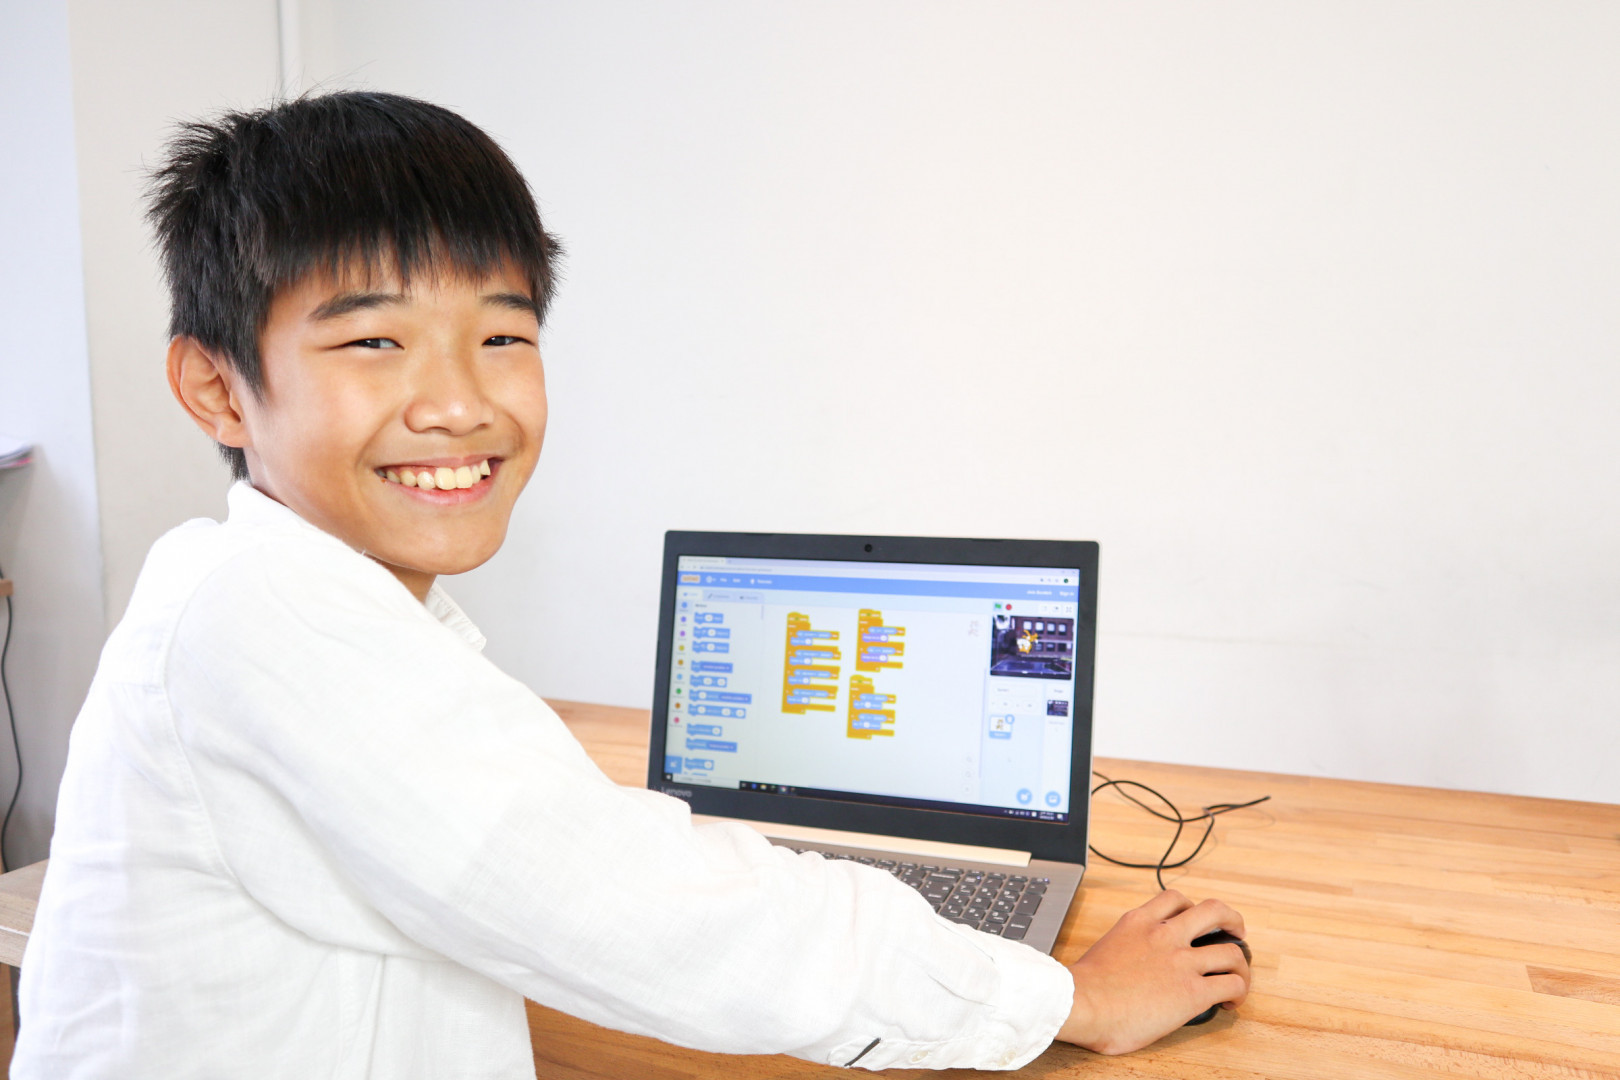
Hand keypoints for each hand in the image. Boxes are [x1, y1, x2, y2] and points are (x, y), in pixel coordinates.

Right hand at [1055, 890, 1249, 1054]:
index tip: (1194, 920)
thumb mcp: (1105, 949)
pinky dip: (1238, 992)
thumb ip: (1123, 948)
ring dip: (1241, 964)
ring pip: (1231, 951)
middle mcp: (1165, 936)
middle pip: (1213, 911)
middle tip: (1235, 932)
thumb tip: (1126, 969)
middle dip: (1231, 920)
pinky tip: (1231, 1002)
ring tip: (1239, 976)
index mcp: (1138, 923)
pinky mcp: (1193, 992)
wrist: (1081, 1002)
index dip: (1191, 907)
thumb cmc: (1083, 987)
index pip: (1173, 898)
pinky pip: (1231, 984)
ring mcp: (1182, 962)